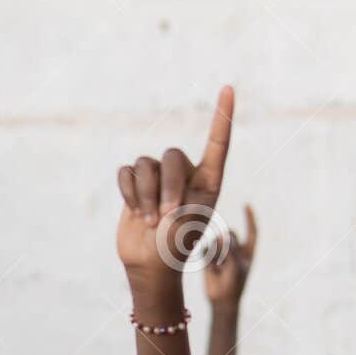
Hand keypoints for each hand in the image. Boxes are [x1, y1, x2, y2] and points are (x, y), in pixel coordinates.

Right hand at [116, 86, 234, 283]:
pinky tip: (135, 210)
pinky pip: (126, 172)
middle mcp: (184, 174)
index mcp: (208, 180)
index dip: (222, 115)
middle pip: (171, 155)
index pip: (217, 142)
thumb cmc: (176, 245)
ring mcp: (159, 179)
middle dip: (167, 185)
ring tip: (150, 219)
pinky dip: (128, 191)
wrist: (152, 266)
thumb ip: (177, 186)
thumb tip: (150, 171)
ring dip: (146, 194)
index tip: (228, 89)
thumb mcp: (187, 216)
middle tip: (168, 214)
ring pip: (145, 164)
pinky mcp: (135, 185)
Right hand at [204, 204, 257, 307]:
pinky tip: (210, 265)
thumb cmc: (234, 285)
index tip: (246, 205)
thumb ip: (232, 248)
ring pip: (217, 240)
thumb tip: (224, 233)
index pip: (251, 231)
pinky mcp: (209, 258)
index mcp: (248, 252)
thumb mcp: (237, 266)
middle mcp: (235, 250)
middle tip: (224, 255)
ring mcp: (222, 254)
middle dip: (226, 242)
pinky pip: (206, 248)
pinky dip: (207, 254)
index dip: (249, 217)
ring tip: (218, 264)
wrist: (221, 301)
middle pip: (230, 234)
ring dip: (217, 250)